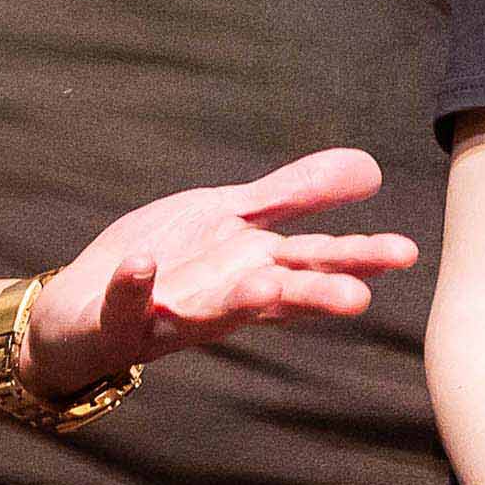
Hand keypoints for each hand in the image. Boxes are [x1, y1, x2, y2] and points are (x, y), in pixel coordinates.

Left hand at [22, 150, 409, 393]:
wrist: (81, 313)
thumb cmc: (170, 266)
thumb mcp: (232, 219)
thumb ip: (296, 196)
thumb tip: (371, 167)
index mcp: (253, 270)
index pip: (310, 263)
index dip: (354, 259)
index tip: (403, 254)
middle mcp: (222, 297)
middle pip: (274, 295)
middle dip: (312, 296)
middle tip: (358, 299)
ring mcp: (170, 311)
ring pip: (212, 311)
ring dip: (238, 300)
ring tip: (266, 287)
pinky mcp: (118, 317)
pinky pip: (126, 301)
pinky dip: (135, 284)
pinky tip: (142, 263)